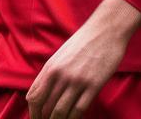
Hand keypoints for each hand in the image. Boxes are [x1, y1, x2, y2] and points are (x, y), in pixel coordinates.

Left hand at [26, 0, 140, 118]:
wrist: (106, 29)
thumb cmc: (84, 41)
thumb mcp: (61, 54)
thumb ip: (52, 73)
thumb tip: (44, 93)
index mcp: (50, 67)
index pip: (34, 96)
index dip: (33, 113)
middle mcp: (60, 75)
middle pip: (44, 107)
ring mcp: (76, 80)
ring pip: (60, 111)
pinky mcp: (93, 85)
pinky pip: (79, 109)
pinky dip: (74, 118)